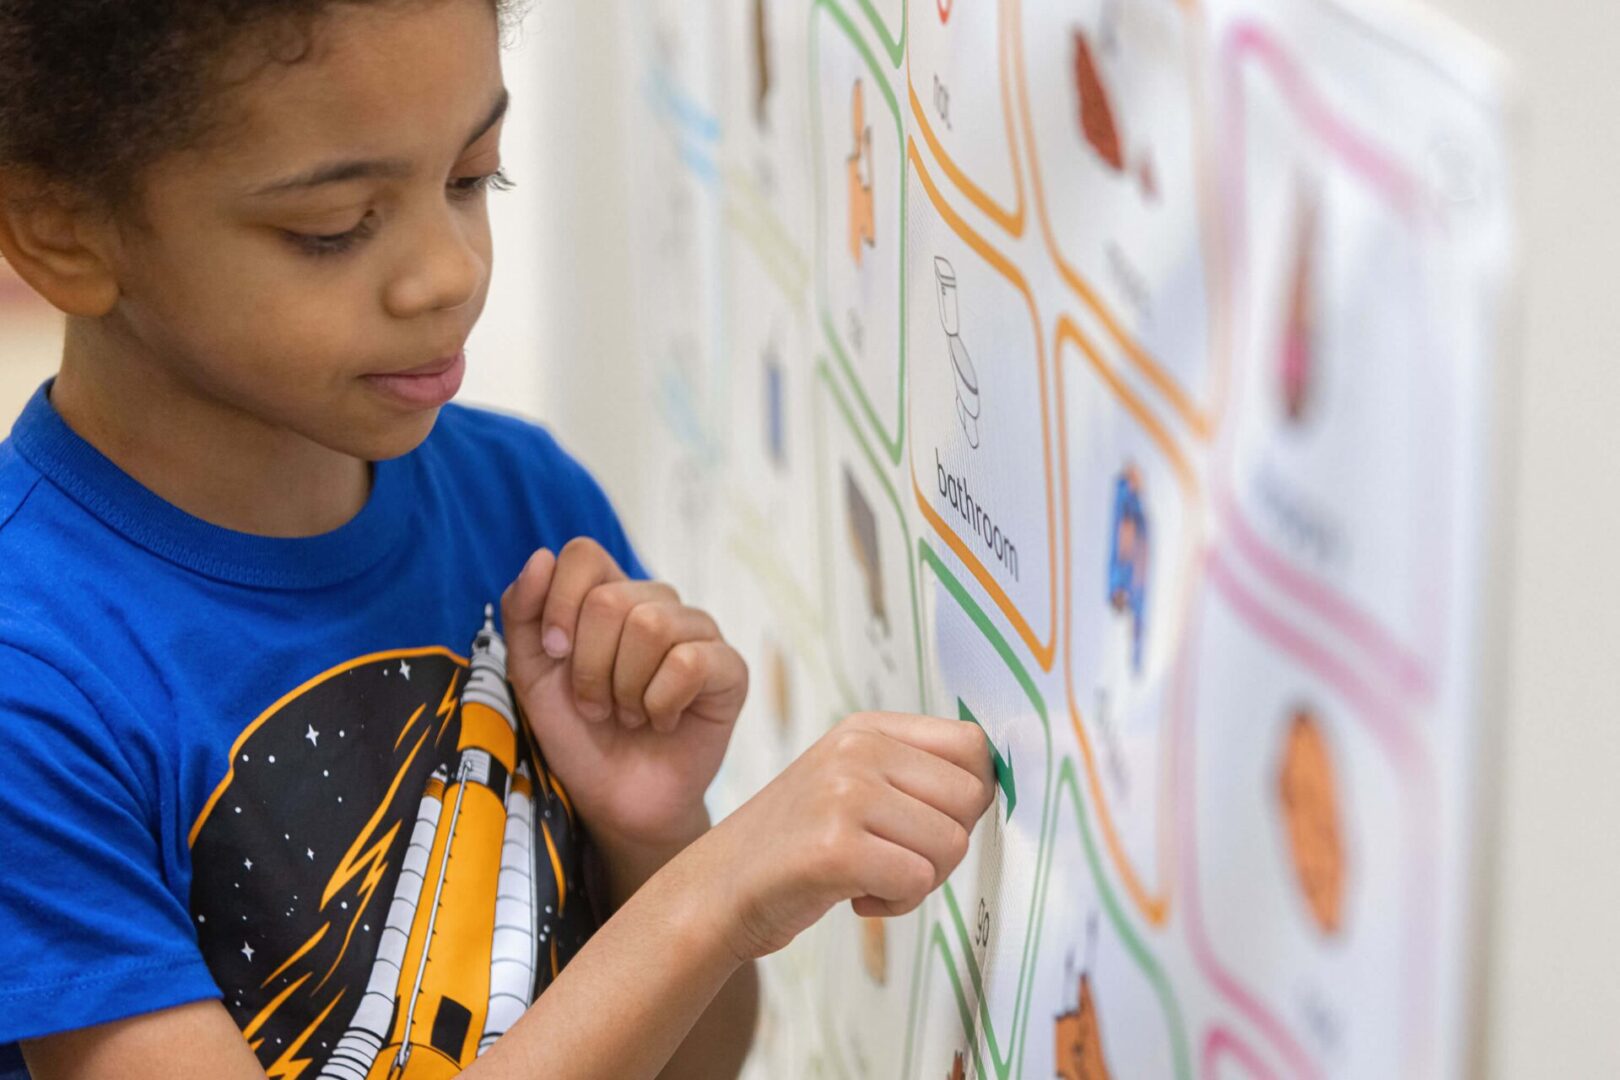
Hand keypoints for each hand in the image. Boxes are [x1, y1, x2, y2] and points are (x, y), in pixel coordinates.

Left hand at [501, 539, 748, 853]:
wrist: (616, 801)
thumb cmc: (578, 736)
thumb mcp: (532, 676)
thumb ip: (524, 615)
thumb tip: (541, 558)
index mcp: (612, 595)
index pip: (584, 554)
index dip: (560, 603)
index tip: (555, 654)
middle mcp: (659, 604)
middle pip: (612, 598)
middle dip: (589, 665)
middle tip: (597, 705)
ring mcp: (699, 634)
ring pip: (651, 626)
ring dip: (625, 688)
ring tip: (628, 714)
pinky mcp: (730, 670)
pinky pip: (689, 663)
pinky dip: (661, 703)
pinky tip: (663, 721)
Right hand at [684, 712, 994, 962]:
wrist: (717, 890)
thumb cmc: (796, 847)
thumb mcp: (851, 783)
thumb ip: (914, 774)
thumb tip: (997, 781)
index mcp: (866, 729)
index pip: (971, 745)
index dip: (970, 796)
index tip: (931, 824)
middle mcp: (856, 749)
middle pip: (970, 798)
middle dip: (944, 845)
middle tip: (894, 858)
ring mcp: (844, 793)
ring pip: (951, 844)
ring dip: (918, 879)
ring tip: (867, 875)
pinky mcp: (835, 846)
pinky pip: (918, 881)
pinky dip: (895, 904)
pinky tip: (853, 896)